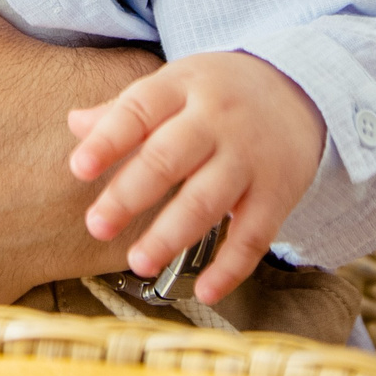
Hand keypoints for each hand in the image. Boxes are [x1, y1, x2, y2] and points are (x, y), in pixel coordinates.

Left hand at [66, 51, 323, 303]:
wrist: (300, 89)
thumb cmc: (219, 93)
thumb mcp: (176, 85)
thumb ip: (126, 109)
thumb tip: (75, 124)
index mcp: (183, 86)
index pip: (139, 110)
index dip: (108, 141)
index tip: (79, 169)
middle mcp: (217, 120)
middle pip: (169, 158)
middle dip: (129, 195)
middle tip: (97, 226)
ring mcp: (249, 158)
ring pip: (207, 200)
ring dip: (170, 235)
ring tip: (138, 262)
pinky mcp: (278, 194)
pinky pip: (253, 236)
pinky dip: (230, 267)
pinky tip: (204, 290)